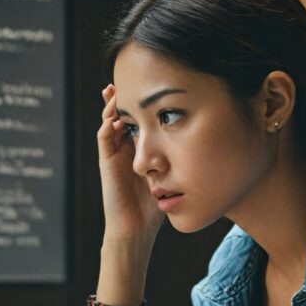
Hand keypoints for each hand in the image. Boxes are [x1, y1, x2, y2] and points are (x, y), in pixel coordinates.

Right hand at [98, 85, 163, 243]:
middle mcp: (124, 149)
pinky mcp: (106, 163)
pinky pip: (104, 138)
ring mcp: (113, 155)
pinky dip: (108, 125)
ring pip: (109, 122)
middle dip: (123, 97)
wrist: (136, 229)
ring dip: (112, 106)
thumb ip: (176, 159)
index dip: (140, 103)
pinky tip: (115, 115)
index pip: (137, 119)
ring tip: (116, 89)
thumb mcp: (169, 175)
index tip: (149, 85)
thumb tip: (201, 142)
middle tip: (125, 77)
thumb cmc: (154, 206)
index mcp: (138, 150)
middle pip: (120, 115)